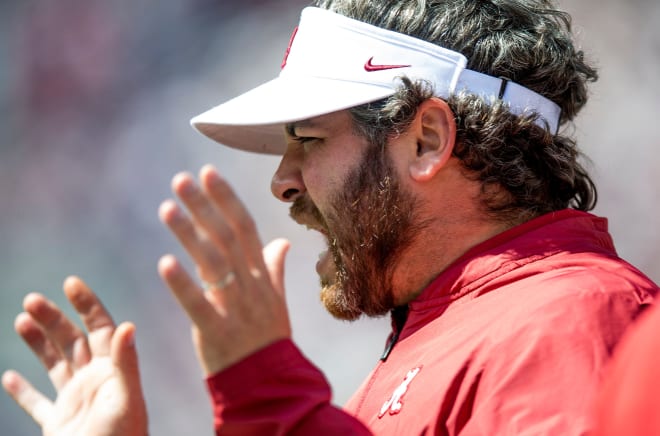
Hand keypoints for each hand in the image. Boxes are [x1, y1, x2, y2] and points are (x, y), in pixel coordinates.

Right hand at [2, 277, 147, 435]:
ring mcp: (76, 402)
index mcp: (114, 371)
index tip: (70, 282)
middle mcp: (96, 381)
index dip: (88, 305)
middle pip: (74, 340)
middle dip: (54, 318)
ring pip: (55, 364)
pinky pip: (37, 404)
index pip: (102, 328)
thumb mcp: (125, 401)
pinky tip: (8, 377)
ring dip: (39, 342)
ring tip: (20, 320)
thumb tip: (128, 325)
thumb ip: (125, 364)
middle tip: (31, 300)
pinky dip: (23, 391)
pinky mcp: (58, 425)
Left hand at [158, 165, 290, 374]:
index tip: (207, 172)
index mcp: (262, 275)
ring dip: (189, 234)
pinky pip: (200, 305)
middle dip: (204, 205)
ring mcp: (236, 308)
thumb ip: (275, 268)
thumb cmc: (268, 338)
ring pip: (214, 263)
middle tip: (180, 179)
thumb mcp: (277, 300)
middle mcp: (251, 285)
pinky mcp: (218, 332)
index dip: (226, 198)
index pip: (245, 227)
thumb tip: (282, 241)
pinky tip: (165, 263)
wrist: (269, 383)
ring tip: (166, 208)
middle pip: (227, 237)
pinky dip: (183, 284)